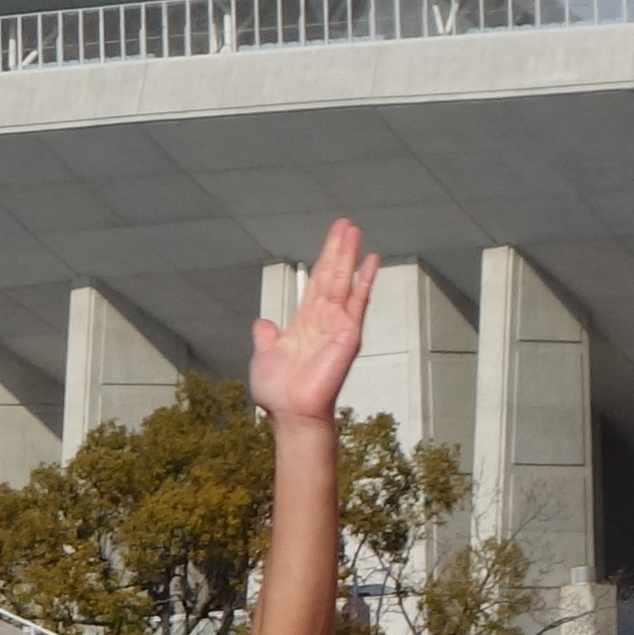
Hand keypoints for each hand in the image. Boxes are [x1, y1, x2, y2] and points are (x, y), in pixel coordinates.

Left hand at [252, 217, 377, 431]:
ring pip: (345, 282)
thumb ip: (266, 338)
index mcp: (306, 323)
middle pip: (333, 276)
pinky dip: (365, 280)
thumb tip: (262, 324)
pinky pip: (357, 302)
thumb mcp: (265, 357)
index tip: (332, 238)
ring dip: (350, 255)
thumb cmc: (279, 392)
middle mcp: (325, 320)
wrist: (290, 412)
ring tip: (355, 230)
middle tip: (346, 222)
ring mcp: (338, 325)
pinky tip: (371, 260)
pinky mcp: (348, 334)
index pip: (316, 283)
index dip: (323, 260)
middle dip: (338, 249)